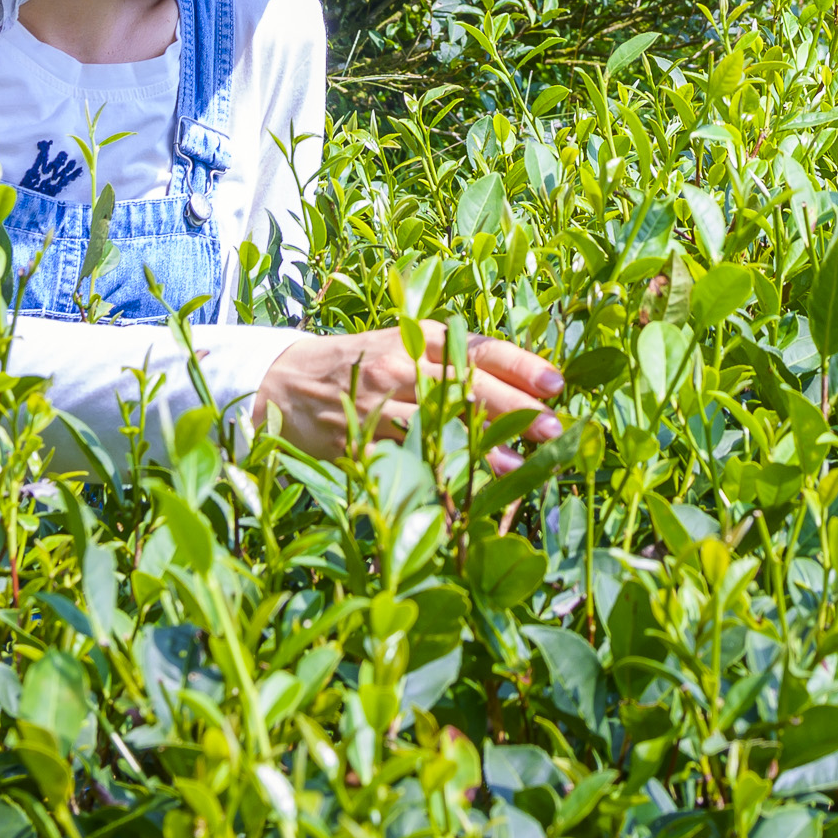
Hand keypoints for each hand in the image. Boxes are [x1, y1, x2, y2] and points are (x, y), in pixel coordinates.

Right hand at [247, 325, 568, 468]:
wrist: (281, 382)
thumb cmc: (358, 363)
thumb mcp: (402, 345)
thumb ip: (451, 361)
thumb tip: (523, 388)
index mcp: (418, 338)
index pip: (478, 348)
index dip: (520, 365)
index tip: (557, 384)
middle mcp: (400, 365)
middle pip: (465, 385)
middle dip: (513, 407)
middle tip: (552, 428)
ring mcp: (378, 405)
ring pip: (436, 423)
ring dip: (479, 447)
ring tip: (516, 467)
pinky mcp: (358, 440)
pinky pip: (401, 460)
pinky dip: (432, 478)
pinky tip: (461, 499)